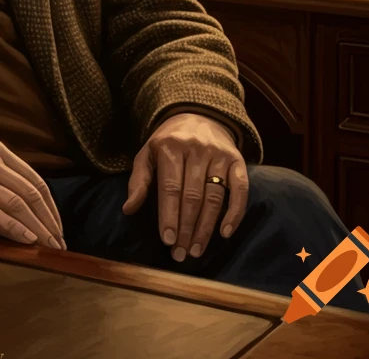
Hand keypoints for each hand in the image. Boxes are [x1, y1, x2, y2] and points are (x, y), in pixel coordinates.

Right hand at [0, 136, 66, 250]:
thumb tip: (24, 207)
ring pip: (15, 204)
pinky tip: (25, 240)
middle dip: (49, 222)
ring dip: (36, 229)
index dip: (51, 208)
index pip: (35, 180)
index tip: (58, 228)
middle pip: (30, 193)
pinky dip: (12, 228)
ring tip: (48, 248)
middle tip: (59, 245)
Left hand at [121, 112, 247, 261]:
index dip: (169, 215)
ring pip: (214, 197)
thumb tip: (128, 209)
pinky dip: (235, 213)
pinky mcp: (237, 160)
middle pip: (193, 196)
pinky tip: (225, 233)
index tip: (168, 241)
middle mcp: (197, 149)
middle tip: (181, 254)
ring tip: (197, 250)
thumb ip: (138, 180)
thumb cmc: (168, 142)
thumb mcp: (147, 153)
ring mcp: (219, 154)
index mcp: (170, 146)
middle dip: (187, 228)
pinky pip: (240, 190)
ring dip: (206, 228)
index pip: (170, 187)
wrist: (198, 114)